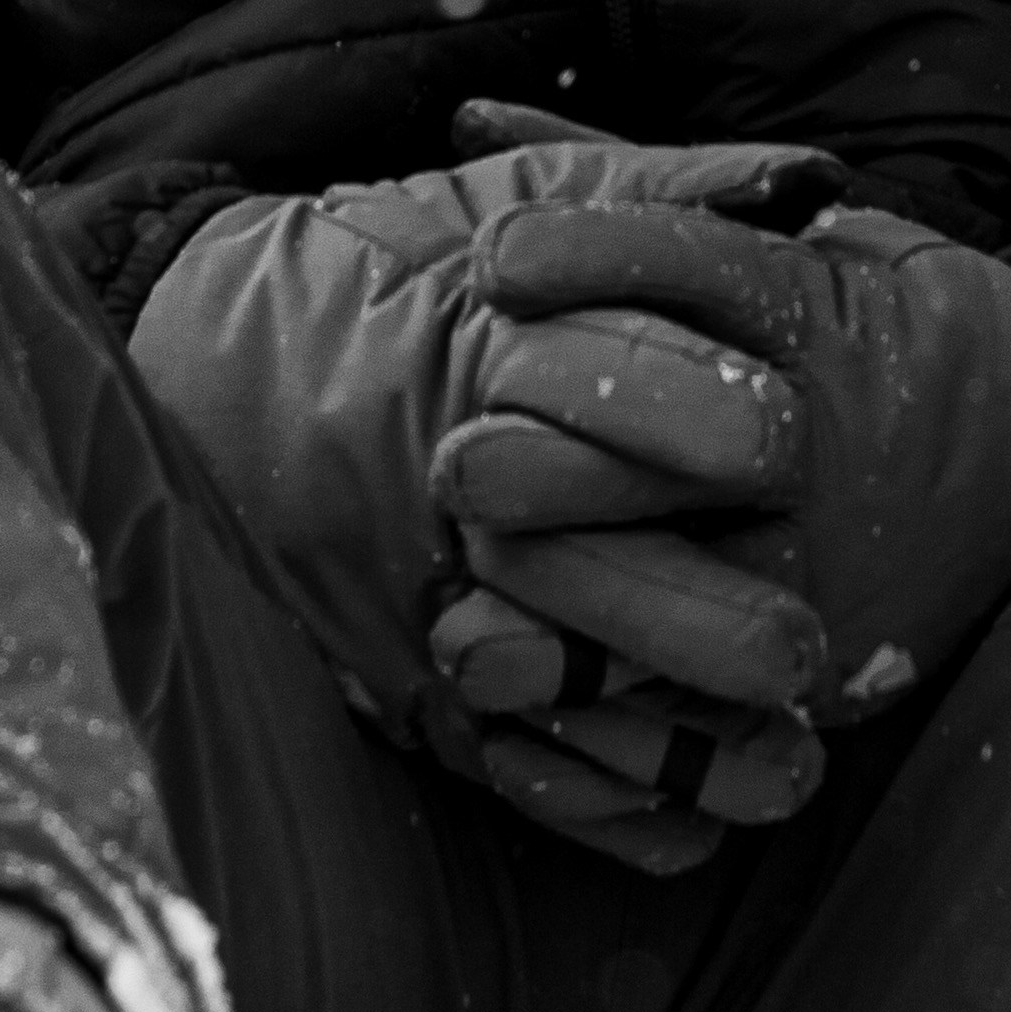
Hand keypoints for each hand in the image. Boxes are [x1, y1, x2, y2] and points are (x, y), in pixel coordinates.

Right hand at [126, 136, 852, 871]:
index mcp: (494, 358)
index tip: (790, 442)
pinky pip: (510, 769)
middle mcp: (457, 491)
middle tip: (811, 656)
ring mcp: (417, 596)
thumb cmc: (382, 263)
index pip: (630, 399)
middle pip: (607, 575)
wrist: (200, 352)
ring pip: (570, 698)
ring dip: (688, 749)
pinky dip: (605, 810)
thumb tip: (807, 187)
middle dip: (718, 625)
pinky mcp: (394, 678)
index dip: (723, 425)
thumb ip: (657, 192)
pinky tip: (697, 824)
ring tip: (796, 770)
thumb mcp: (515, 197)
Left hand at [419, 113, 1010, 735]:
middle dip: (535, 450)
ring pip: (662, 577)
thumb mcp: (793, 228)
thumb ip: (627, 177)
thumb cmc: (888, 317)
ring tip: (460, 570)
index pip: (689, 262)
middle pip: (654, 436)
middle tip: (453, 457)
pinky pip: (693, 685)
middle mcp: (815, 427)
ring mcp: (822, 550)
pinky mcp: (827, 653)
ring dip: (549, 578)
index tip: (493, 259)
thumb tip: (465, 109)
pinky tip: (513, 660)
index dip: (582, 252)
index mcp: (812, 306)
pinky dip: (595, 681)